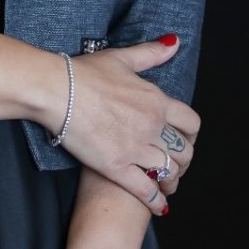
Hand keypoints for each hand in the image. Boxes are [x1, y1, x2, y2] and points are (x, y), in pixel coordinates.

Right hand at [56, 37, 199, 210]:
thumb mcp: (121, 58)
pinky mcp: (116, 166)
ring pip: (169, 171)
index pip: (191, 123)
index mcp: (156, 101)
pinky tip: (160, 206)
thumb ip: (151, 53)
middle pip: (184, 150)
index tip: (185, 139)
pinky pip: (145, 190)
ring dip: (172, 180)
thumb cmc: (84, 72)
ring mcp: (135, 148)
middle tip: (177, 164)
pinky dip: (156, 201)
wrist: (57, 90)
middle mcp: (152, 126)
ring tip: (167, 184)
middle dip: (185, 160)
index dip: (191, 134)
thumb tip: (174, 43)